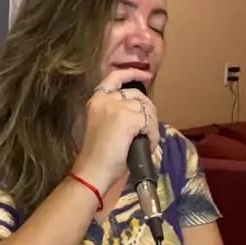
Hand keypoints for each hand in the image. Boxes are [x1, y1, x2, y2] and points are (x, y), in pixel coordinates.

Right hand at [72, 69, 159, 193]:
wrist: (92, 171)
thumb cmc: (97, 154)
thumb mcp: (104, 125)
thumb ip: (118, 112)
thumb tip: (141, 111)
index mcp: (97, 100)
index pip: (115, 77)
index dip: (133, 73)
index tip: (146, 75)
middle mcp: (106, 100)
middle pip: (138, 95)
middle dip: (148, 110)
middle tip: (148, 128)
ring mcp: (118, 108)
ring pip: (147, 110)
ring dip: (151, 127)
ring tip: (145, 142)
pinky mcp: (129, 119)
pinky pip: (150, 123)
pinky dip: (152, 136)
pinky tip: (146, 146)